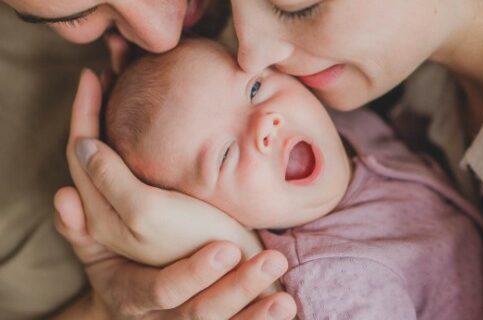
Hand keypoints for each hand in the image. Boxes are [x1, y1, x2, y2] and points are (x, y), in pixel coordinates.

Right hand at [54, 188, 296, 318]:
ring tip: (286, 298)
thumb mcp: (95, 251)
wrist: (128, 304)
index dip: (193, 275)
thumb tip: (65, 194)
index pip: (163, 290)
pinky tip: (286, 308)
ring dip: (258, 315)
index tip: (226, 249)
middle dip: (238, 291)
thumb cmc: (118, 267)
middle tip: (272, 260)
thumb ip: (81, 227)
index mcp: (133, 297)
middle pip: (201, 315)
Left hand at [63, 69, 263, 265]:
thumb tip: (84, 144)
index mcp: (101, 208)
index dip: (83, 111)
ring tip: (121, 83)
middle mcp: (110, 204)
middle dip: (95, 106)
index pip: (81, 150)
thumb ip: (110, 180)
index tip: (92, 75)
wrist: (228, 268)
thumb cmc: (189, 244)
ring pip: (110, 149)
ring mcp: (132, 201)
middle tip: (110, 70)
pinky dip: (129, 131)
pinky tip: (145, 115)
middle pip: (91, 145)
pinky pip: (130, 158)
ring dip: (111, 115)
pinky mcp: (155, 199)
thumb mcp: (143, 214)